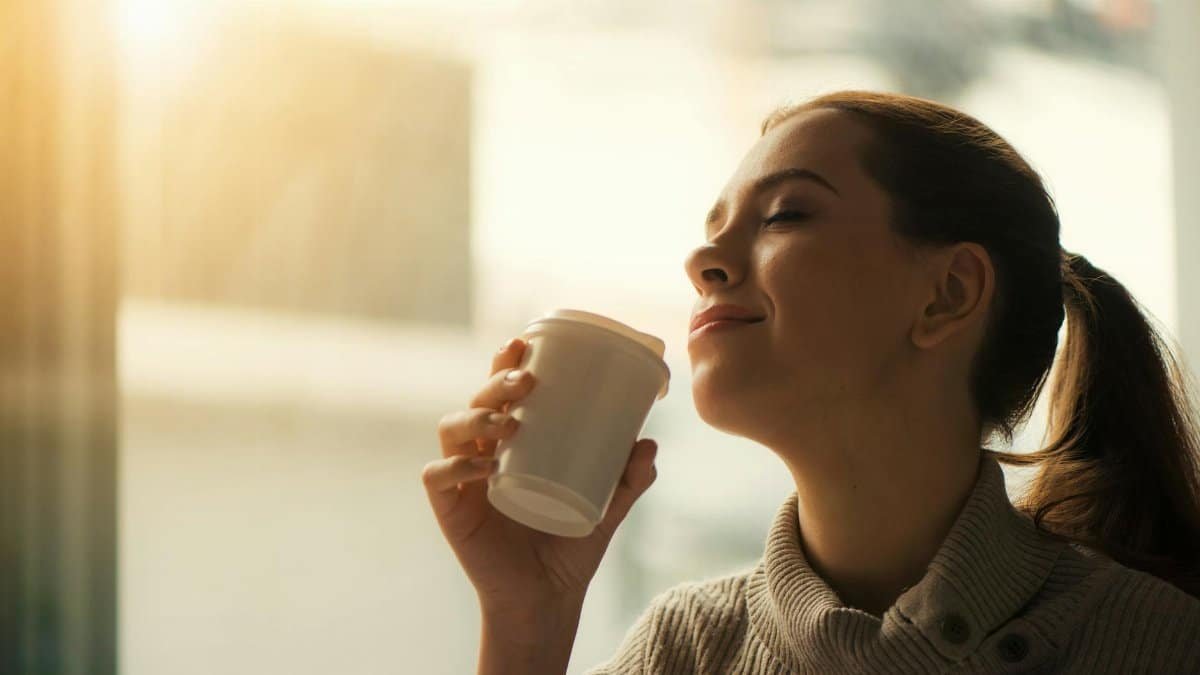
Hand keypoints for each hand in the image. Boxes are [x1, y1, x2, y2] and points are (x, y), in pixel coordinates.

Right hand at [422, 338, 658, 622]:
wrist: (547, 599)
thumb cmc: (570, 546)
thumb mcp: (608, 507)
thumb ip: (630, 478)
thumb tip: (650, 443)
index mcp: (512, 442)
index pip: (501, 391)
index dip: (505, 363)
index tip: (524, 344)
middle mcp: (482, 452)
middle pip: (476, 400)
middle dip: (495, 383)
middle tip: (526, 383)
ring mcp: (462, 480)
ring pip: (451, 429)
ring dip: (476, 418)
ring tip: (509, 424)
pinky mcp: (449, 509)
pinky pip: (437, 477)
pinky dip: (455, 467)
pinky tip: (482, 468)